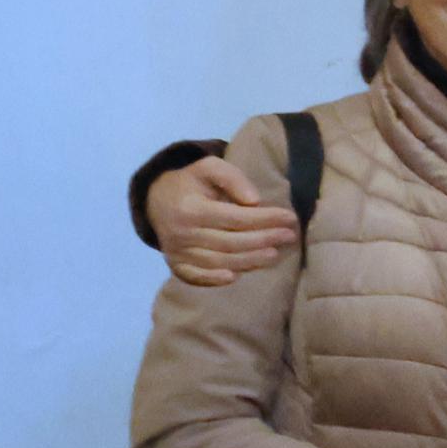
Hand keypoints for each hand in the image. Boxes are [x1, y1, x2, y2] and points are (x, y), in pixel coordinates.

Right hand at [154, 155, 298, 288]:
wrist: (155, 200)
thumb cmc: (191, 183)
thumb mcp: (209, 168)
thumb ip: (232, 178)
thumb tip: (254, 201)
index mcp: (190, 208)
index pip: (235, 218)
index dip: (265, 219)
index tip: (290, 218)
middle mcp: (182, 233)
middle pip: (230, 242)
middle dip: (264, 240)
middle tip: (289, 236)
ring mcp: (177, 251)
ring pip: (218, 261)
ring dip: (249, 261)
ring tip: (275, 254)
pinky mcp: (175, 264)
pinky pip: (195, 277)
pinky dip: (213, 280)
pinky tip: (235, 277)